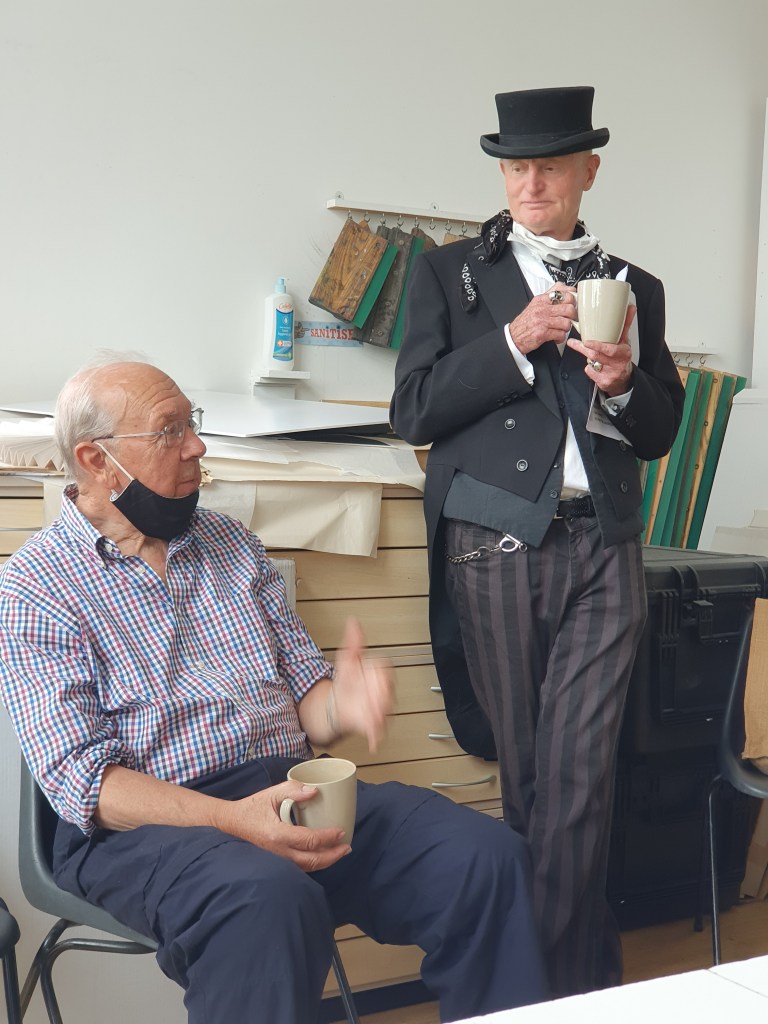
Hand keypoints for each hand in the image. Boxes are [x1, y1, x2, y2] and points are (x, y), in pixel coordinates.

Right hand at [220, 781, 350, 871]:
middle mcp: (279, 852)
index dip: (328, 838)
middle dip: (333, 856)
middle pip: (312, 861)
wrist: (231, 824)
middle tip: (347, 847)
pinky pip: (299, 868)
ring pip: (306, 868)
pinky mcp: (277, 862)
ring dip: (326, 862)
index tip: (341, 832)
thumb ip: (292, 789)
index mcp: (278, 834)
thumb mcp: (270, 794)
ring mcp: (277, 860)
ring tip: (340, 853)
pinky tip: (323, 856)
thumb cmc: (251, 808)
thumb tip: (314, 791)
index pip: (309, 841)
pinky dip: (314, 864)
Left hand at [330, 618, 392, 751]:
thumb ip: (352, 643)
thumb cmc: (347, 681)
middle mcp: (382, 692)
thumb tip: (353, 622)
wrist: (337, 704)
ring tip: (372, 717)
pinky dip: (376, 736)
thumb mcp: (347, 660)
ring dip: (379, 716)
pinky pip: (378, 731)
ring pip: (384, 712)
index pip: (385, 671)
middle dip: (382, 697)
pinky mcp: (373, 724)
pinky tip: (373, 741)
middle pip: (387, 694)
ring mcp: (380, 709)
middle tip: (373, 699)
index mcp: (379, 674)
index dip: (380, 673)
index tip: (373, 672)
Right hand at [509, 284, 576, 355]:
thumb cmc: (525, 322)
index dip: (572, 299)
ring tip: (561, 329)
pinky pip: (560, 335)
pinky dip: (561, 338)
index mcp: (541, 300)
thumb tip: (566, 290)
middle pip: (568, 308)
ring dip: (566, 328)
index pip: (563, 293)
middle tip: (570, 319)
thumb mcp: (535, 304)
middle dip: (573, 315)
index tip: (572, 304)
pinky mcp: (542, 334)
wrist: (513, 337)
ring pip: (566, 322)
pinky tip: (557, 337)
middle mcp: (542, 309)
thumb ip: (549, 297)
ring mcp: (542, 321)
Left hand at [568, 304, 636, 395]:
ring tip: (586, 351)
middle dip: (583, 349)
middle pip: (596, 356)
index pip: (609, 350)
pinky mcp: (603, 382)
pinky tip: (594, 365)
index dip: (598, 346)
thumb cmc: (621, 357)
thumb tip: (630, 308)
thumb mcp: (625, 341)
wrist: (623, 378)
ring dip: (587, 357)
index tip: (586, 342)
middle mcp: (617, 364)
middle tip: (573, 342)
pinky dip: (589, 367)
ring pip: (592, 363)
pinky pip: (590, 372)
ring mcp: (610, 374)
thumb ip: (625, 325)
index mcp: (623, 352)